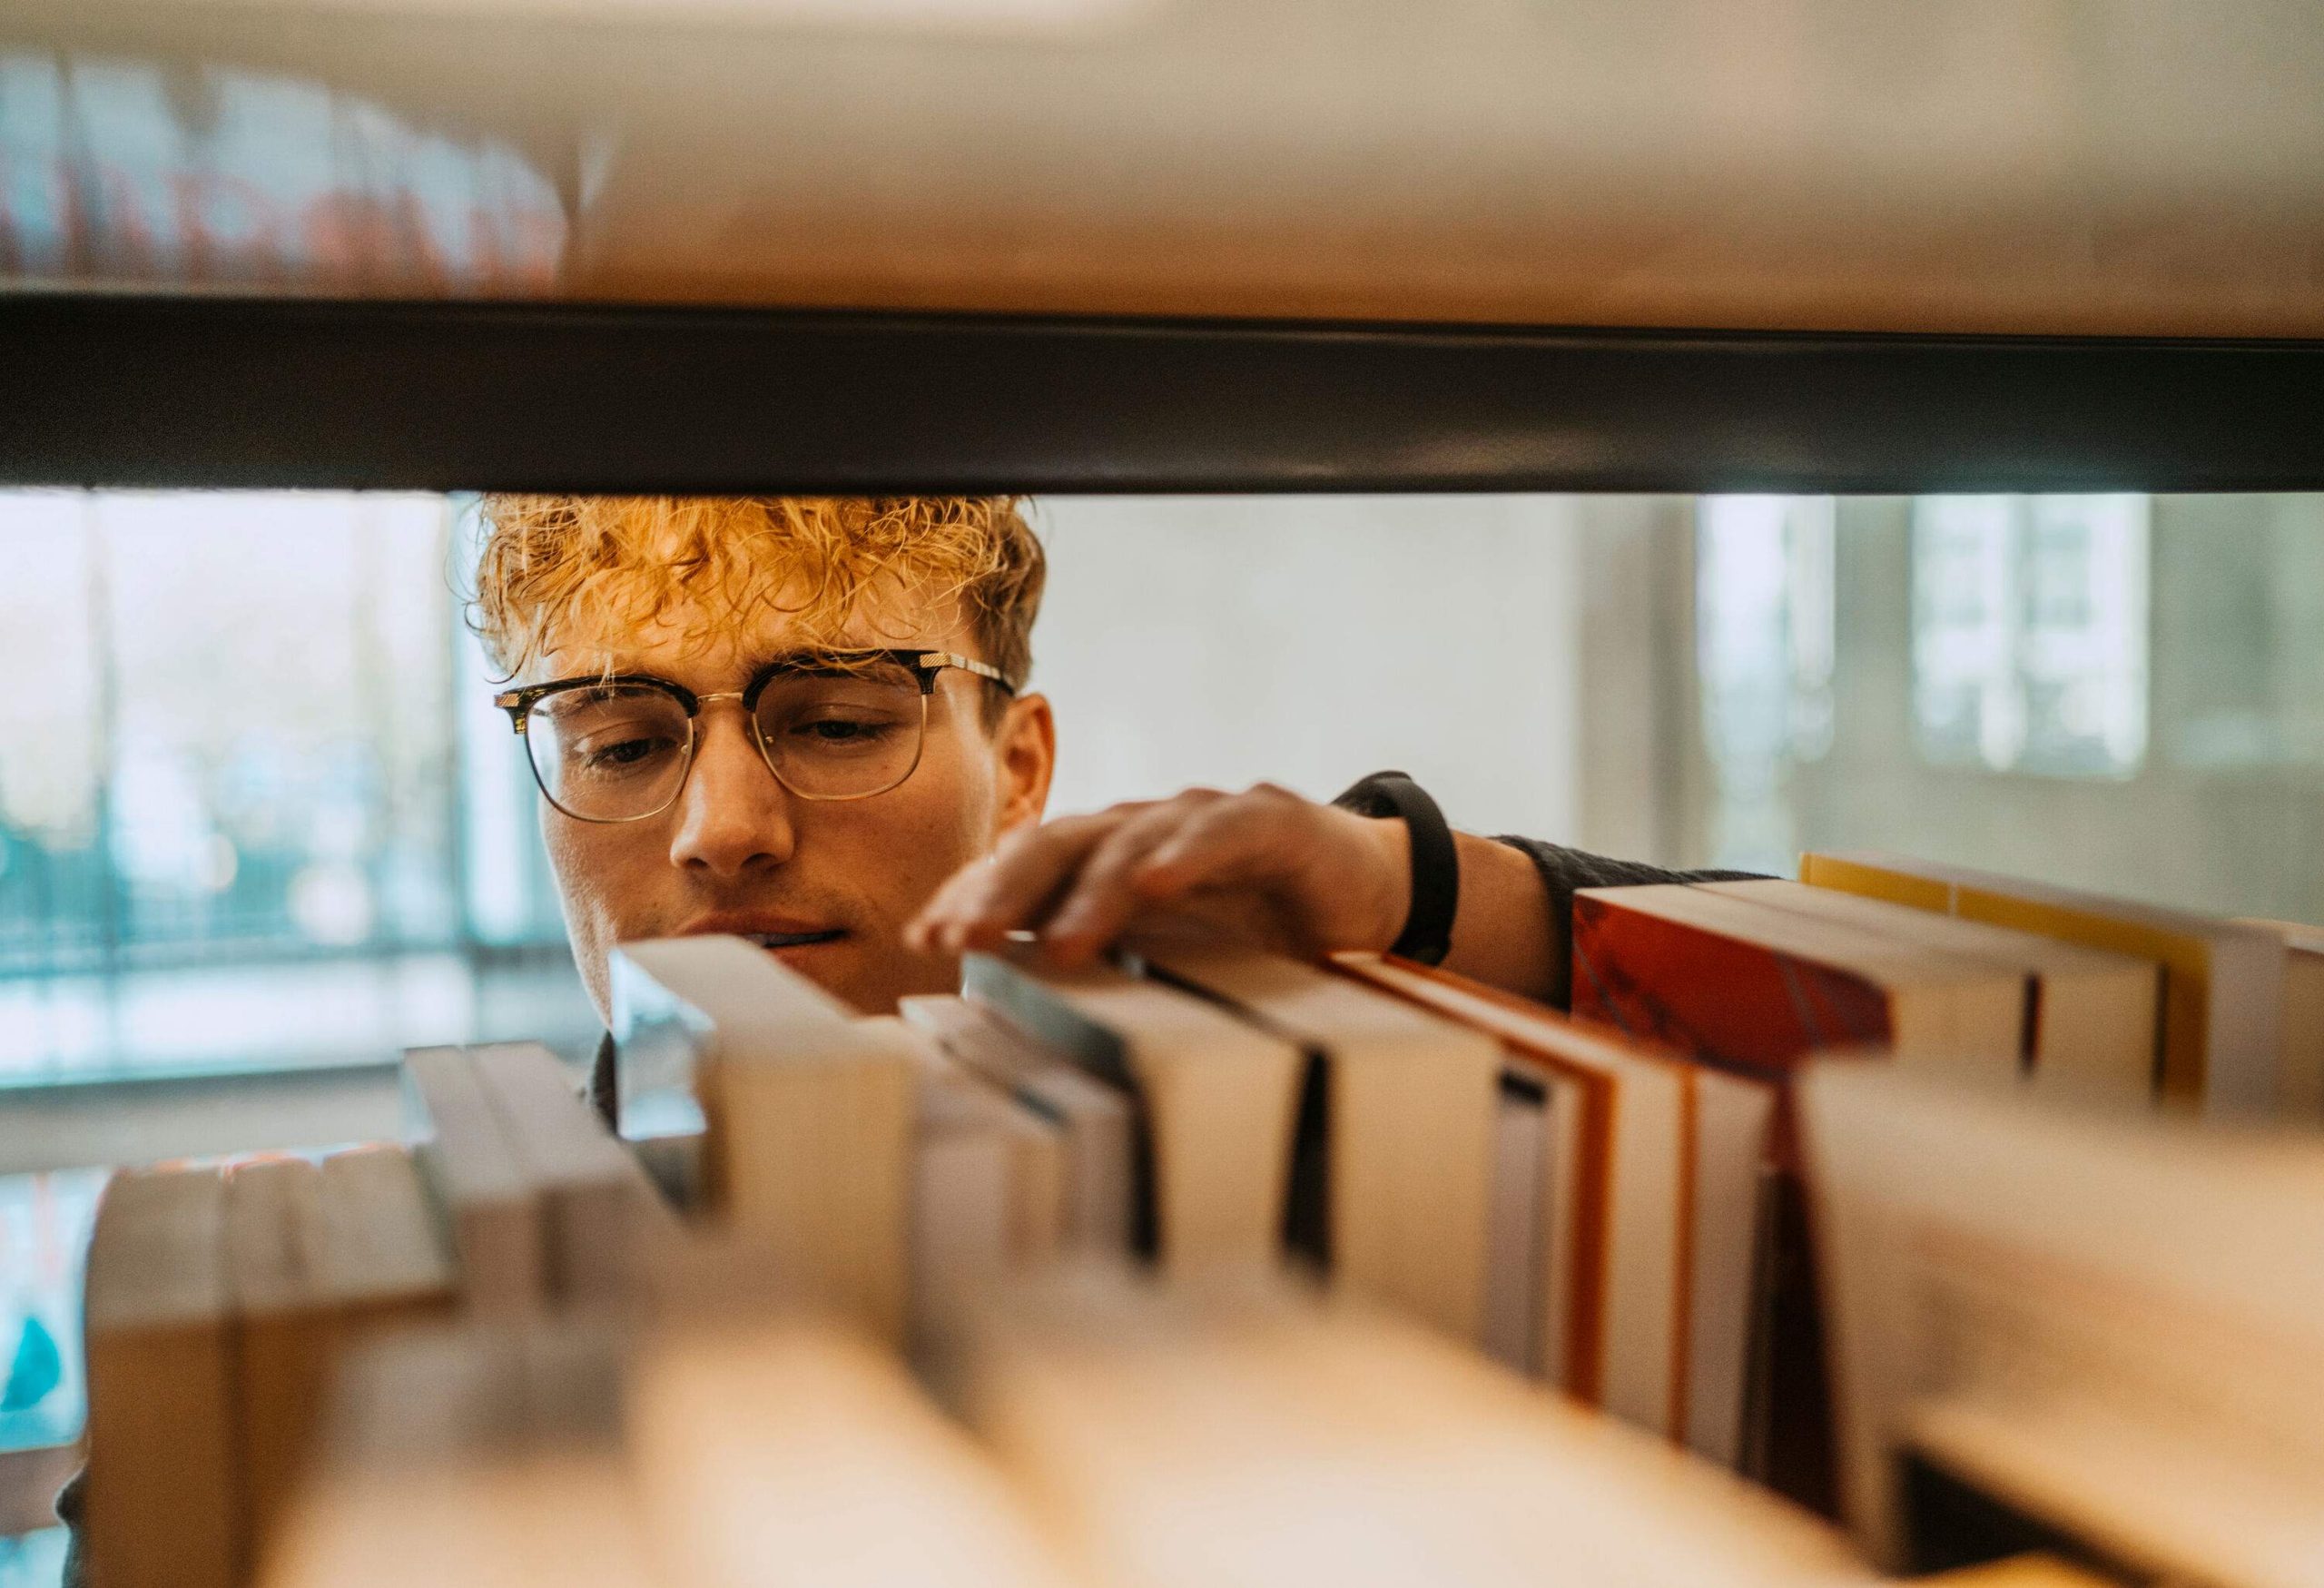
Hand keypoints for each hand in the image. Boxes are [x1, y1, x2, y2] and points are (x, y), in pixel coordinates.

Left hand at [905, 784, 1411, 967]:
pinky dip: (1183, 856)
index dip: (974, 894)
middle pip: (1056, 846)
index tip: (924, 937)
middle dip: (1003, 890)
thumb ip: (1102, 958)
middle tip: (960, 937)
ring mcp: (1204, 819)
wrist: (1365, 893)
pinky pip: (1219, 834)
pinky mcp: (1271, 821)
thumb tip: (1008, 1004)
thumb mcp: (1167, 953)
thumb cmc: (1256, 929)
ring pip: (1129, 844)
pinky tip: (1155, 884)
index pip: (1024, 869)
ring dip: (1089, 893)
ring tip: (1061, 942)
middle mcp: (1144, 828)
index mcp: (1108, 859)